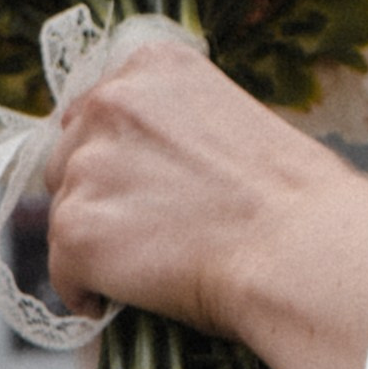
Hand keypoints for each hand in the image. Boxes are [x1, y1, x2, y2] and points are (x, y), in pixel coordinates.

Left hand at [47, 39, 367, 368]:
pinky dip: (86, 290)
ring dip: (97, 240)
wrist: (304, 252)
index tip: (143, 185)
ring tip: (148, 268)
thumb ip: (182, 129)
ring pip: (65, 211)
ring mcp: (88, 167)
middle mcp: (110, 104)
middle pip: (71, 156)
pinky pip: (63, 270)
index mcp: (153, 67)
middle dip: (102, 193)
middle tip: (150, 231)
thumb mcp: (241, 124)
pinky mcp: (77, 229)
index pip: (101, 108)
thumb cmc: (298, 202)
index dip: (120, 154)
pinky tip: (120, 300)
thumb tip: (156, 168)